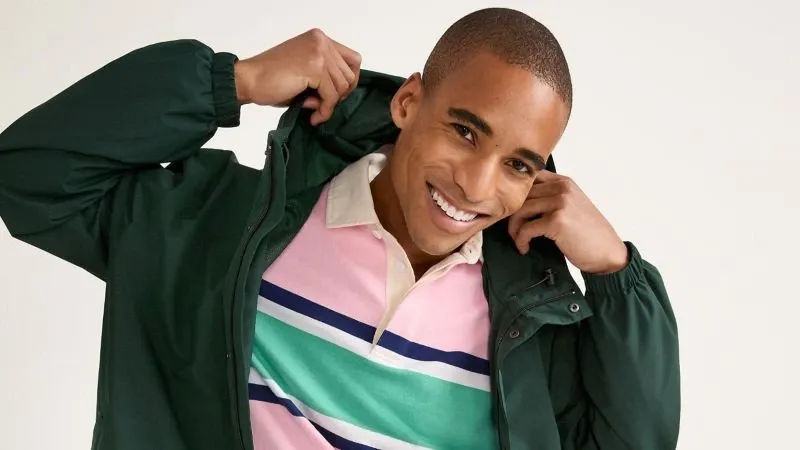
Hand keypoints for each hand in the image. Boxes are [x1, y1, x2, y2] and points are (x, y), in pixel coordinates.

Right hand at [234, 28, 361, 124]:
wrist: (248, 80)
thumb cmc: (271, 79)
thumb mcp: (305, 72)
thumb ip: (326, 78)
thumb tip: (341, 96)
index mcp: (319, 38)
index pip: (353, 60)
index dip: (348, 81)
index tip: (336, 95)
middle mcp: (320, 41)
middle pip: (350, 74)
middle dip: (340, 95)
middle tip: (322, 105)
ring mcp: (318, 52)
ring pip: (343, 86)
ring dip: (330, 104)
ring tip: (314, 110)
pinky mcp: (314, 67)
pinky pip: (331, 96)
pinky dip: (325, 110)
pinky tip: (313, 116)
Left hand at [508, 171, 627, 273]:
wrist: (608, 253)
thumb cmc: (588, 234)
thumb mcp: (572, 206)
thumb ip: (551, 198)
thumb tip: (519, 203)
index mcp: (564, 182)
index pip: (530, 178)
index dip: (516, 195)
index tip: (512, 211)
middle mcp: (562, 188)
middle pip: (521, 195)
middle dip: (512, 214)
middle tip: (514, 231)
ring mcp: (560, 203)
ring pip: (520, 210)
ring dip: (514, 229)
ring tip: (519, 240)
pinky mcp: (557, 221)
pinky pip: (526, 228)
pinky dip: (520, 240)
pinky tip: (525, 248)